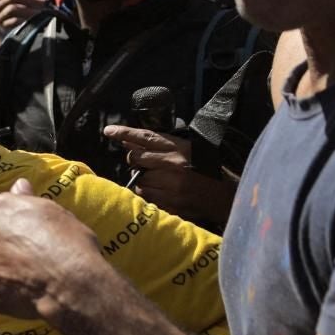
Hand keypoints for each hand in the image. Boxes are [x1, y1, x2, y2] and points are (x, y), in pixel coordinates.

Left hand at [0, 0, 46, 30]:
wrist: (42, 34)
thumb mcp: (17, 6)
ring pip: (12, 8)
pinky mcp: (32, 26)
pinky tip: (5, 25)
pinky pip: (14, 21)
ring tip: (1, 19)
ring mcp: (36, 14)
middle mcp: (40, 2)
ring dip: (1, 15)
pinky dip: (5, 23)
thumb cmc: (28, 18)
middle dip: (1, 3)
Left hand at [0, 179, 104, 320]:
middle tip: (26, 258)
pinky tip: (18, 292)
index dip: (15, 225)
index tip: (29, 235)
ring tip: (23, 277)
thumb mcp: (55, 212)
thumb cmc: (69, 244)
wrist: (69, 284)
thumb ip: (28, 199)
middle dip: (0, 244)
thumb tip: (19, 184)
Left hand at [102, 124, 236, 226]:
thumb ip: (160, 145)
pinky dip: (149, 195)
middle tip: (144, 164)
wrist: (226, 195)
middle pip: (136, 159)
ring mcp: (171, 186)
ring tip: (160, 182)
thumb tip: (129, 142)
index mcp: (180, 148)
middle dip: (135, 161)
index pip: (146, 137)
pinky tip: (162, 193)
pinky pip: (147, 197)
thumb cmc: (208, 169)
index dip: (125, 133)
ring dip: (143, 181)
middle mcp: (173, 165)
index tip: (109, 131)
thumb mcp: (188, 149)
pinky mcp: (170, 203)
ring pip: (139, 181)